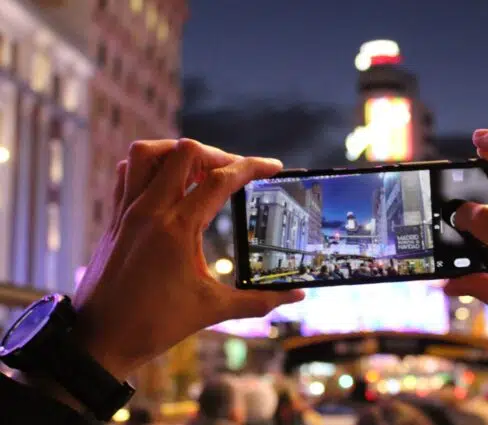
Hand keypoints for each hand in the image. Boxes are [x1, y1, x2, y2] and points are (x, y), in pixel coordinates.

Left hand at [71, 139, 303, 379]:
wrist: (100, 340)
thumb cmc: (154, 325)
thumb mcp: (213, 311)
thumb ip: (259, 301)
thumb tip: (297, 299)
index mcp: (178, 228)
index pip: (220, 180)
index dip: (252, 167)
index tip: (273, 167)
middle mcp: (150, 211)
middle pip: (185, 153)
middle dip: (217, 155)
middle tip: (235, 173)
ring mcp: (127, 211)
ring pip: (148, 153)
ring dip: (178, 153)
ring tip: (199, 170)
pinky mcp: (114, 219)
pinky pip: (127, 173)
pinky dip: (149, 167)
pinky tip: (168, 183)